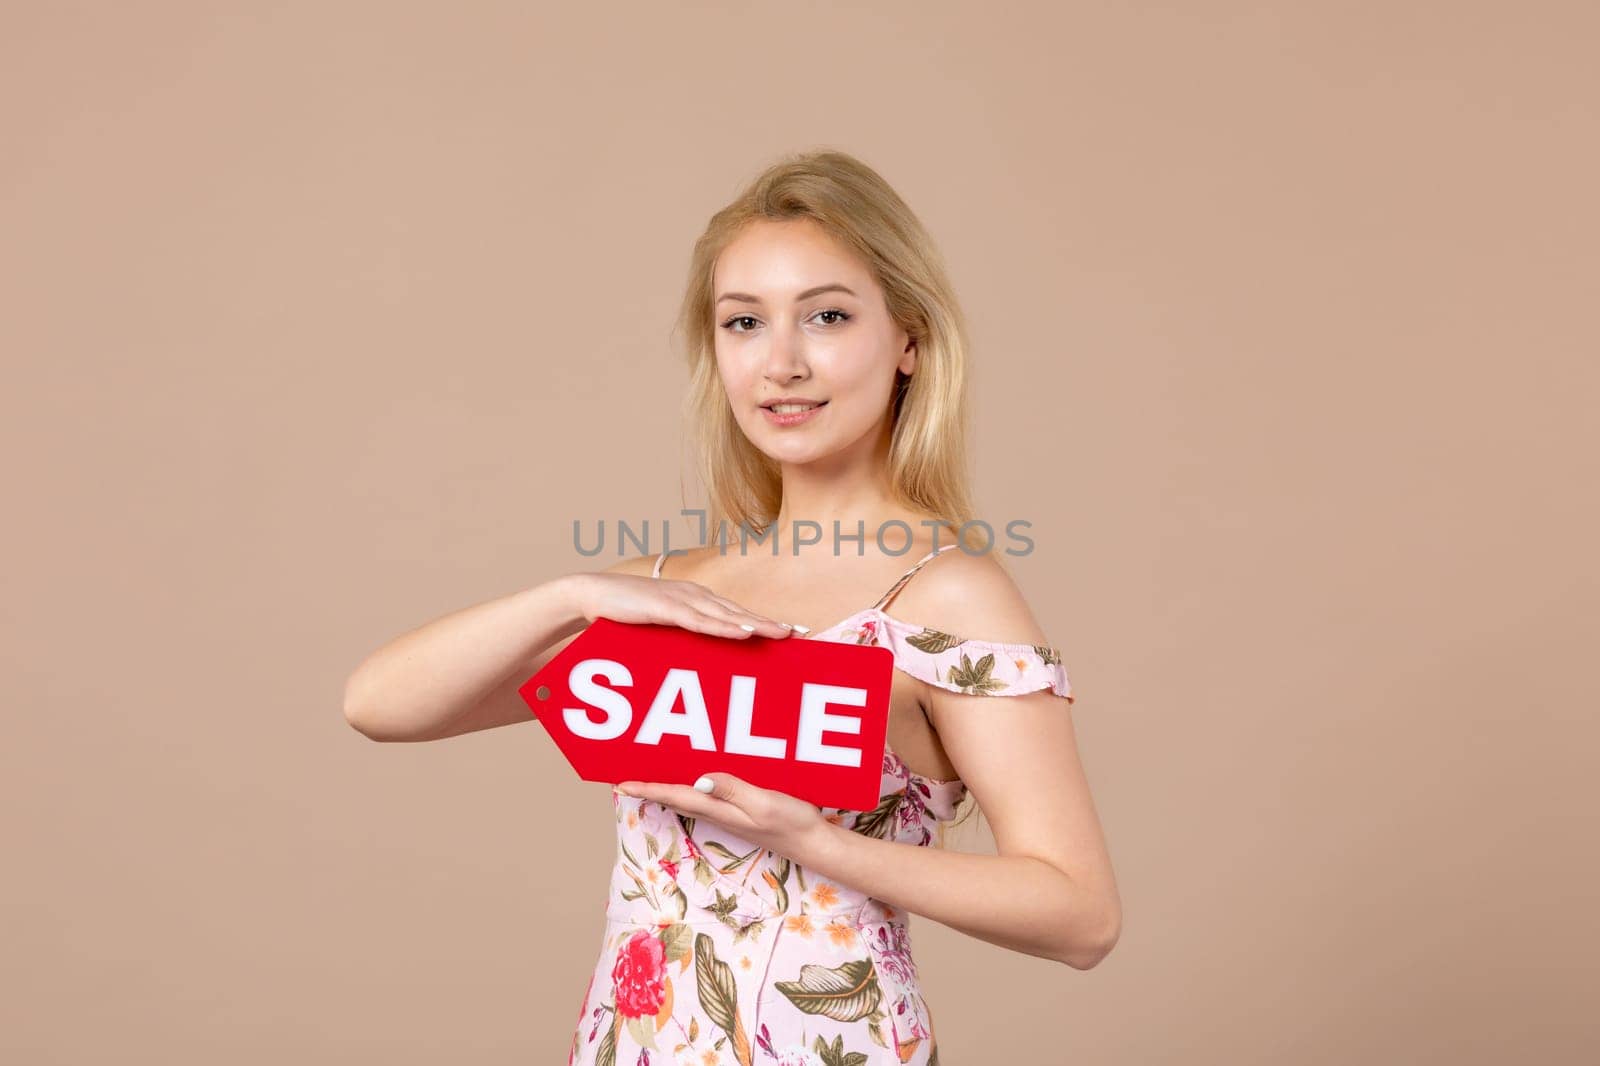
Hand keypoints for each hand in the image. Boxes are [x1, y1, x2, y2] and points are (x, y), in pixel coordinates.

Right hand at [572, 573, 796, 640]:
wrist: (590, 595)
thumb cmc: (626, 614)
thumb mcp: (661, 626)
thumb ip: (682, 637)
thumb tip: (701, 659)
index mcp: (696, 600)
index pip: (737, 613)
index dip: (765, 622)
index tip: (793, 633)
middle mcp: (694, 596)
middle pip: (740, 613)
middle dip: (770, 624)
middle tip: (800, 634)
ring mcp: (681, 599)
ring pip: (726, 616)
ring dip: (755, 625)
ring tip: (782, 634)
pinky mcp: (665, 607)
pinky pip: (699, 621)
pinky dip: (723, 627)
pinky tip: (744, 633)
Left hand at [615, 772, 832, 862]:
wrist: (812, 843)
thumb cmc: (790, 823)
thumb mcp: (763, 803)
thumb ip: (732, 790)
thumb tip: (699, 780)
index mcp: (718, 809)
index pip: (674, 795)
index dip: (646, 788)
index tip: (619, 783)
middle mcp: (717, 812)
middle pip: (673, 797)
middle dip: (648, 788)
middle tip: (623, 777)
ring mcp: (727, 813)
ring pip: (686, 797)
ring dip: (664, 788)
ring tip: (647, 775)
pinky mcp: (738, 810)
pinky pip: (704, 796)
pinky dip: (687, 786)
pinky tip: (690, 778)